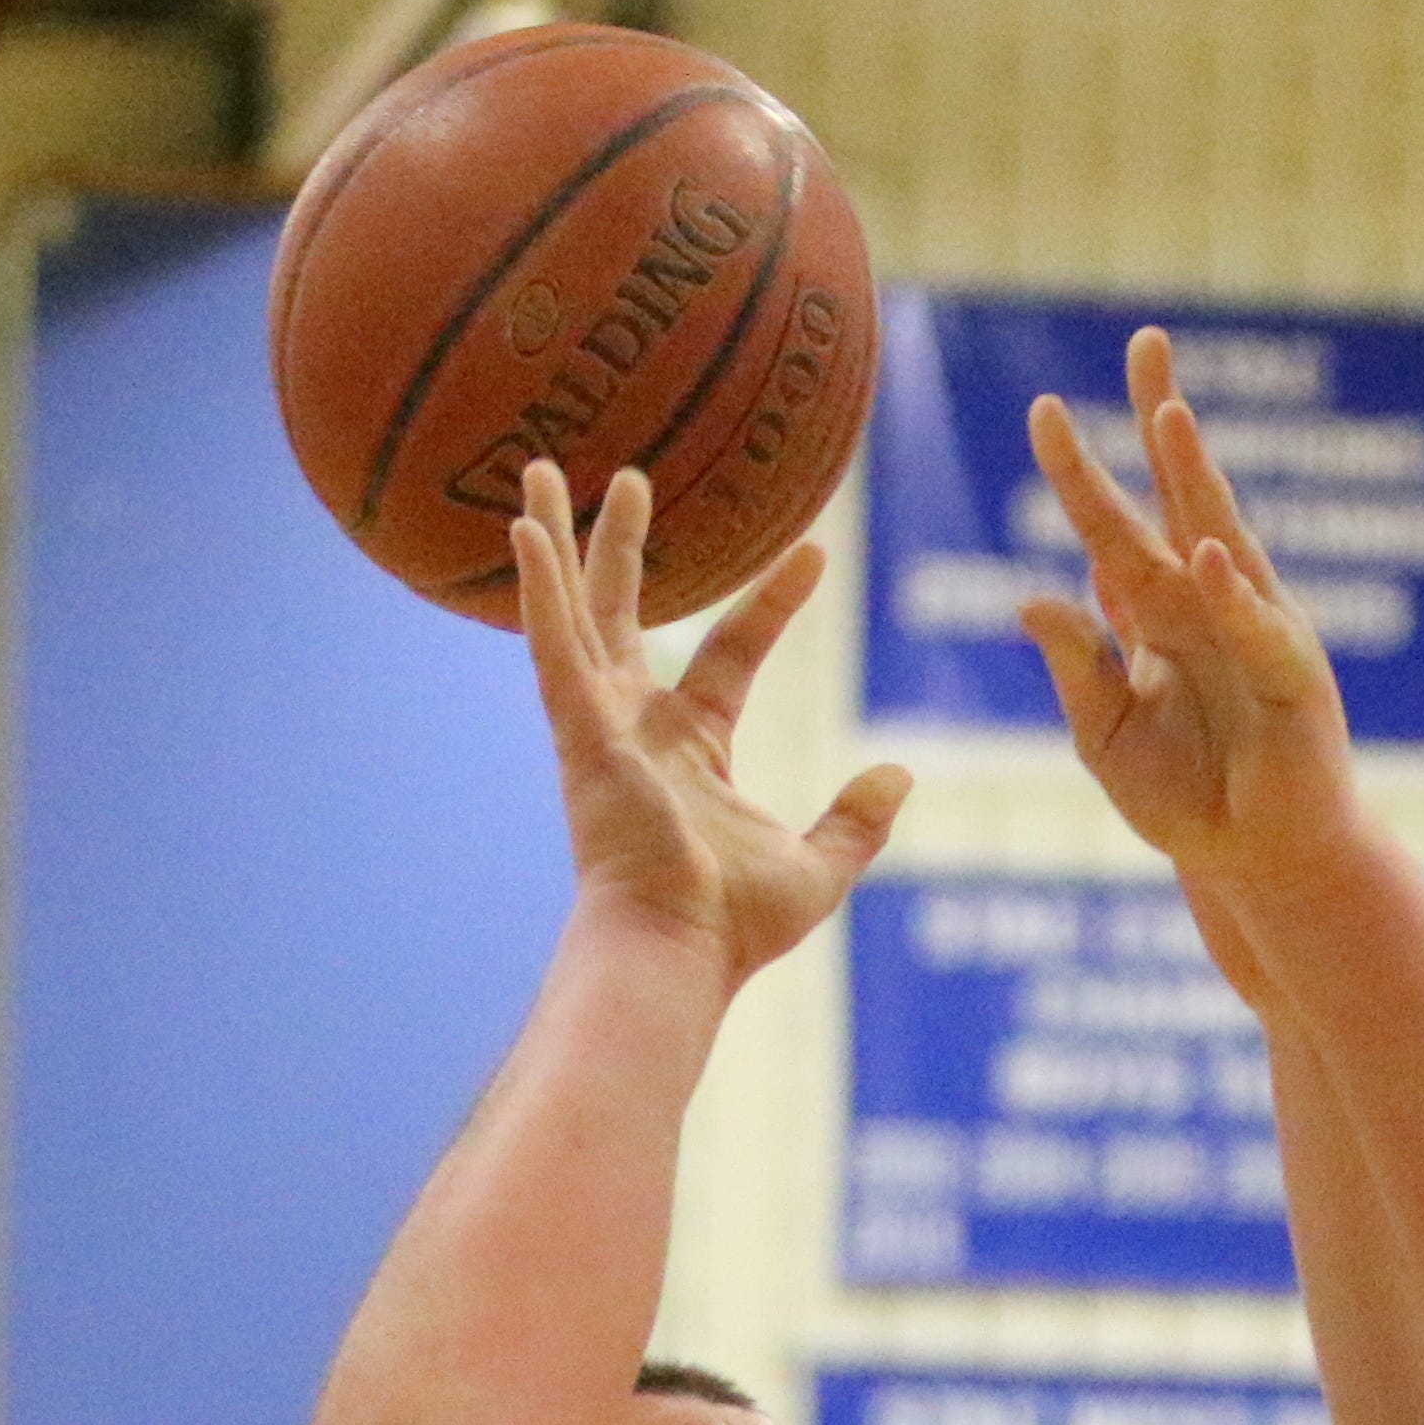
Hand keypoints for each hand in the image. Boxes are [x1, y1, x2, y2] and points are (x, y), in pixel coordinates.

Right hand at [512, 461, 909, 985]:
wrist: (676, 955)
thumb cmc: (732, 928)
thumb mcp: (818, 867)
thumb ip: (857, 822)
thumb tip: (901, 773)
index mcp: (689, 752)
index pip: (731, 655)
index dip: (772, 603)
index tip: (814, 553)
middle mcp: (634, 730)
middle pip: (625, 617)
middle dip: (625, 548)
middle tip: (630, 477)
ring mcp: (599, 728)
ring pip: (573, 614)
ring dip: (559, 542)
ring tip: (543, 469)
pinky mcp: (578, 734)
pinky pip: (552, 648)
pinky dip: (537, 589)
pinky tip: (522, 530)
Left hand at [1019, 327, 1359, 878]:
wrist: (1256, 861)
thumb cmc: (1185, 797)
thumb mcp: (1105, 734)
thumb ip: (1075, 668)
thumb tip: (1030, 599)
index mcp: (1156, 609)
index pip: (1110, 524)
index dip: (1078, 469)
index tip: (1043, 407)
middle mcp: (1209, 600)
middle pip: (1181, 494)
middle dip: (1163, 418)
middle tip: (1145, 341)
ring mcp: (1256, 628)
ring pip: (1223, 537)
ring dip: (1198, 478)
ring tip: (1170, 418)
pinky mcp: (1294, 675)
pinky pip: (1258, 629)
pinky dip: (1234, 597)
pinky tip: (1207, 559)